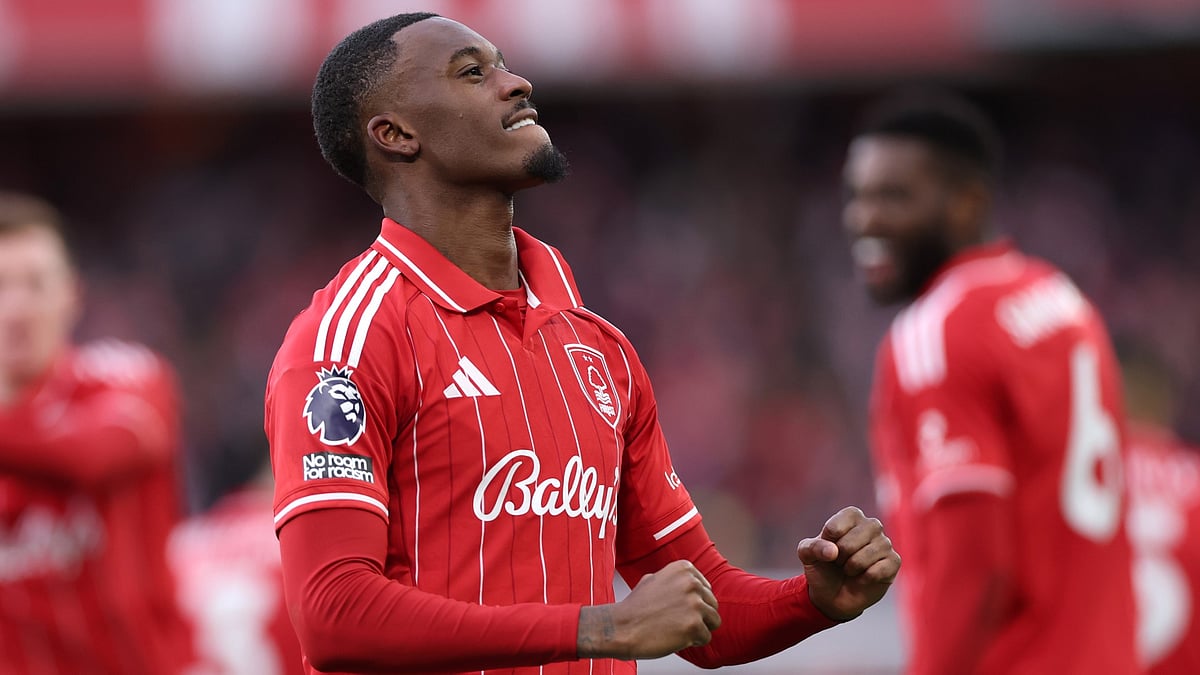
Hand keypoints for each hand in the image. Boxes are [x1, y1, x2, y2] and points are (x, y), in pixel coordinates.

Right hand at [578, 560, 720, 659]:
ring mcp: (694, 604)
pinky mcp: (694, 625)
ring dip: (699, 628)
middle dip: (698, 616)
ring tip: (678, 629)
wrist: (621, 627)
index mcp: (684, 569)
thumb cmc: (635, 608)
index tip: (680, 608)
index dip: (694, 602)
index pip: (707, 589)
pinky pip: (706, 638)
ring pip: (714, 621)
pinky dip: (693, 642)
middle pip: (712, 605)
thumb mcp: (653, 579)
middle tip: (677, 621)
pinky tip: (676, 637)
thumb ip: (676, 580)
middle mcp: (691, 583)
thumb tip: (695, 585)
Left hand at [798, 506, 899, 620]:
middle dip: (840, 557)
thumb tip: (833, 551)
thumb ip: (813, 547)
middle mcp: (871, 525)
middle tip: (840, 562)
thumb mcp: (807, 555)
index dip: (827, 544)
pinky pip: (880, 569)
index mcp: (851, 516)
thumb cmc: (822, 567)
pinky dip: (865, 578)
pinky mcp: (894, 562)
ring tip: (850, 569)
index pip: (835, 527)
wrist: (833, 595)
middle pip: (851, 541)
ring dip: (852, 568)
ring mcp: (885, 543)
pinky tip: (863, 578)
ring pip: (866, 555)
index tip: (828, 549)